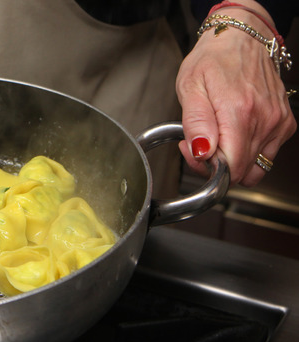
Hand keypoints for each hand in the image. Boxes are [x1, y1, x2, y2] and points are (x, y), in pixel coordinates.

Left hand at [176, 3, 295, 185]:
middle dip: (216, 165)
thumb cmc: (212, 59)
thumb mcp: (190, 87)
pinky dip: (248, 152)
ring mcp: (277, 122)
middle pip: (241, 170)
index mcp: (239, 110)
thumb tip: (202, 152)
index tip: (196, 151)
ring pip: (254, 167)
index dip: (208, 169)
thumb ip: (195, 123)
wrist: (240, 38)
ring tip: (216, 137)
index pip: (231, 166)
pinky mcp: (284, 123)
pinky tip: (233, 134)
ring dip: (232, 160)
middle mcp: (264, 118)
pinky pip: (265, 156)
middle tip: (200, 142)